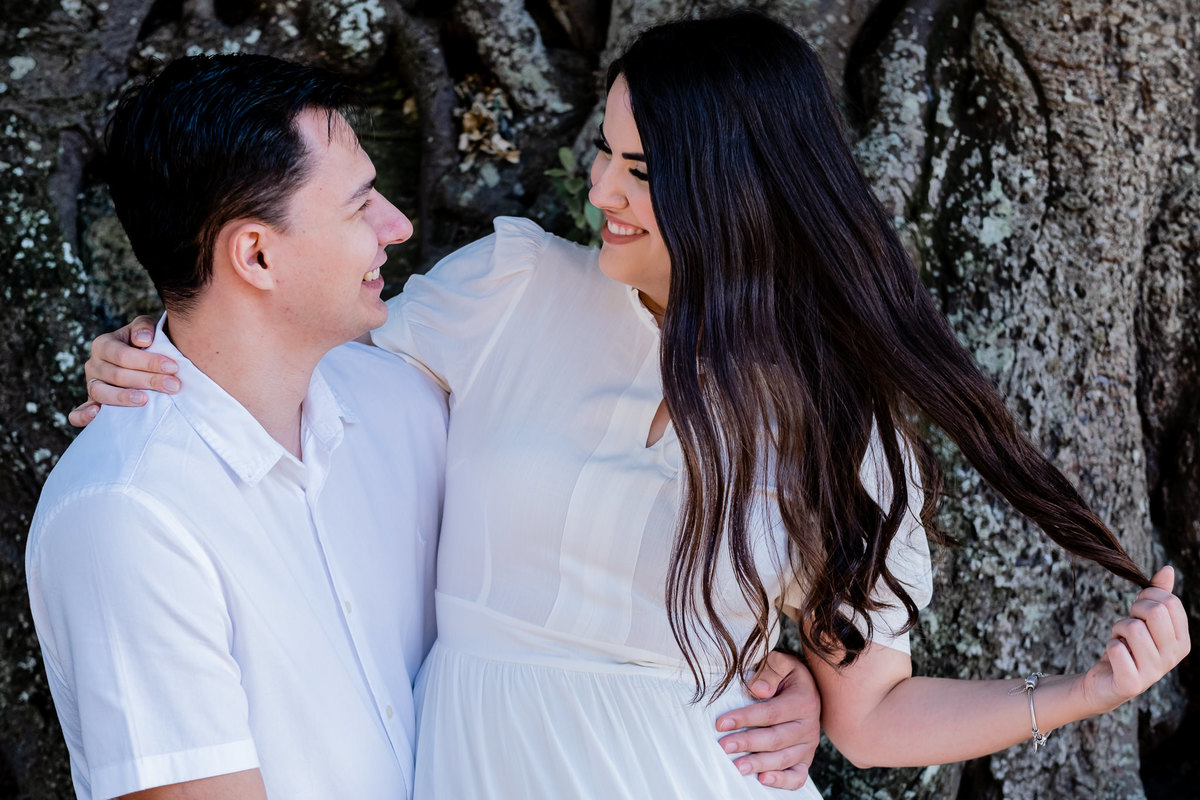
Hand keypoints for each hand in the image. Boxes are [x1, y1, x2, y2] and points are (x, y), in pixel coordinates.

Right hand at [68, 315, 178, 426]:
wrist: (144, 356)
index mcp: (103, 345)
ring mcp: (92, 385)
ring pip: (101, 392)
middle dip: (148, 380)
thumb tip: (143, 340)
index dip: (148, 361)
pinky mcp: (93, 403)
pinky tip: (96, 415)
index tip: (173, 367)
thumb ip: (144, 327)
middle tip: (173, 386)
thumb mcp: (146, 327)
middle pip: (117, 375)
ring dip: (123, 397)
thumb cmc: (147, 341)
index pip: (123, 355)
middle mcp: (94, 365)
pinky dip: (83, 415)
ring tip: (144, 400)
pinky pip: (79, 413)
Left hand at [715, 650, 819, 788]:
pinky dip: (782, 781)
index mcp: (803, 701)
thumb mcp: (780, 663)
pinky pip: (798, 776)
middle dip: (748, 743)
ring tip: (737, 767)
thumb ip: (770, 671)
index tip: (721, 723)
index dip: (745, 718)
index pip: (770, 713)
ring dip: (759, 764)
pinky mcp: (805, 760)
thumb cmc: (786, 675)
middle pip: (775, 738)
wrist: (808, 688)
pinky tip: (763, 779)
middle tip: (724, 746)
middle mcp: (808, 726)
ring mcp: (808, 745)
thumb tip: (759, 690)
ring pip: (784, 759)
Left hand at [1078, 566, 1189, 714]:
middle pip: (1155, 612)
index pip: (1170, 602)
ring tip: (1121, 641)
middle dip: (1133, 611)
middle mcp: (1173, 657)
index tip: (1139, 610)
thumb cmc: (1128, 645)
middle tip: (1128, 626)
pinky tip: (1114, 656)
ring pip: (1133, 628)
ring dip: (1118, 629)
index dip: (1148, 597)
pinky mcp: (1132, 683)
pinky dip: (1110, 645)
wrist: (1106, 680)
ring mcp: (1155, 672)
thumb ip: (1157, 594)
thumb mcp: (1143, 618)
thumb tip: (1168, 569)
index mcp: (1182, 640)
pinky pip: (1117, 648)